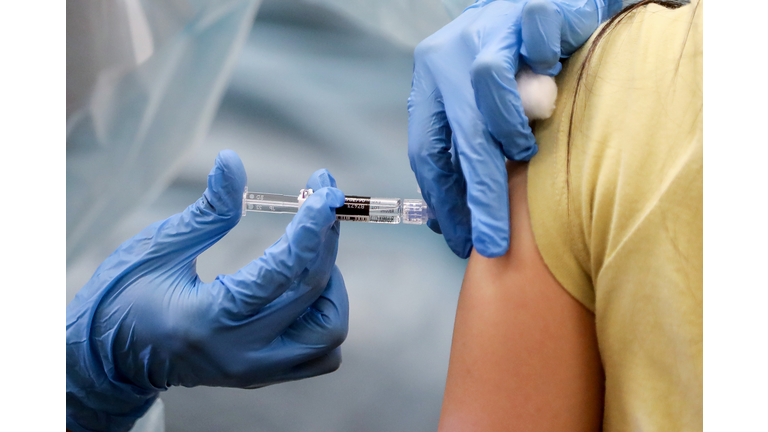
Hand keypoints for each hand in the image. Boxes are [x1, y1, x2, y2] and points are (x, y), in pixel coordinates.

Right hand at [66, 150, 348, 431]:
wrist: (107, 357)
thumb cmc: (124, 295)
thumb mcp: (159, 246)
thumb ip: (207, 210)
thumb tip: (233, 161)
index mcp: (206, 320)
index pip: (281, 272)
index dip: (311, 226)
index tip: (326, 190)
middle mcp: (239, 354)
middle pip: (314, 295)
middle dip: (326, 240)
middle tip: (322, 202)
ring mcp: (254, 371)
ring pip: (328, 335)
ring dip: (332, 284)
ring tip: (309, 249)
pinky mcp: (262, 375)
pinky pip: (320, 354)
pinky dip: (325, 315)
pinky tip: (304, 284)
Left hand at [408, 0, 620, 257]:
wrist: (541, 6)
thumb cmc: (512, 69)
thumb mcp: (477, 111)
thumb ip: (467, 153)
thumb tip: (454, 217)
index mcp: (430, 84)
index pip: (426, 151)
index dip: (443, 200)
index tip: (460, 238)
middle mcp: (448, 56)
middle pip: (459, 134)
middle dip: (478, 197)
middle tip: (493, 240)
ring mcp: (486, 30)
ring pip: (487, 85)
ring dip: (510, 130)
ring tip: (525, 151)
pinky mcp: (526, 11)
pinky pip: (536, 43)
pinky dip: (545, 65)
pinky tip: (553, 78)